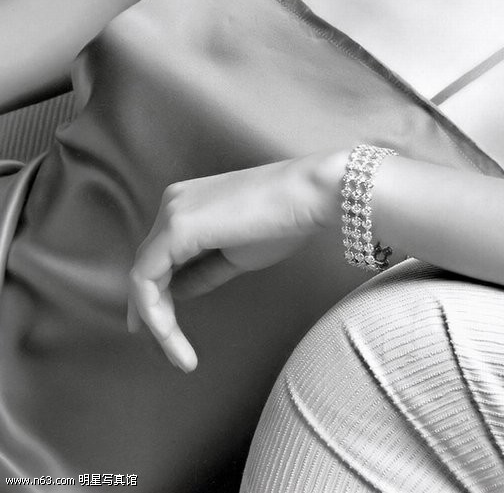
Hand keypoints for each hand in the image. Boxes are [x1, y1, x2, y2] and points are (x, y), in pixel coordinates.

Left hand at [127, 153, 344, 371]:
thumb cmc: (285, 221)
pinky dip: (156, 314)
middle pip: (148, 268)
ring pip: (144, 277)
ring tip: (178, 356)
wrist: (310, 195)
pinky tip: (172, 339)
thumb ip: (203, 271)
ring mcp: (172, 213)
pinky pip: (147, 279)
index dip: (160, 300)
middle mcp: (172, 203)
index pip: (160, 258)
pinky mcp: (176, 228)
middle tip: (170, 355)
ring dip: (156, 321)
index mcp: (187, 204)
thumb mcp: (236, 254)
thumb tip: (177, 291)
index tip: (168, 338)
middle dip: (154, 316)